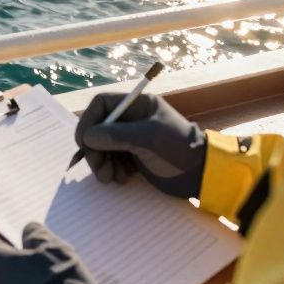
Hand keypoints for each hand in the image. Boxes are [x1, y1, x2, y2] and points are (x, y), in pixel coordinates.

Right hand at [75, 92, 206, 198]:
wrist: (200, 174)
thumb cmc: (177, 148)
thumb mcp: (147, 137)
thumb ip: (116, 135)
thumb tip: (87, 137)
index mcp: (136, 105)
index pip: (101, 105)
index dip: (88, 121)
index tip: (84, 143)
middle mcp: (131, 120)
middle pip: (98, 129)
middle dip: (95, 150)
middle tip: (99, 169)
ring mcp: (131, 139)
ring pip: (102, 148)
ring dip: (102, 164)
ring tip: (111, 177)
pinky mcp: (133, 157)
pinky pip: (111, 161)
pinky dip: (112, 171)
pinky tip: (123, 178)